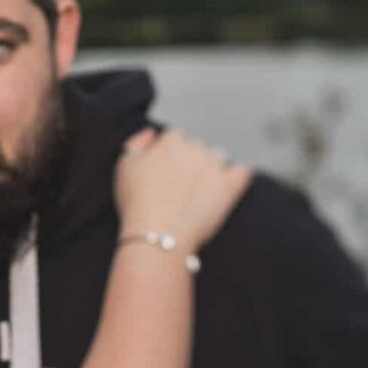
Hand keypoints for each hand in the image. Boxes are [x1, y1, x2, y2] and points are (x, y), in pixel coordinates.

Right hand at [114, 127, 252, 252]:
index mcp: (170, 142)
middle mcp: (194, 149)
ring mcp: (214, 167)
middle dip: (190, 162)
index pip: (176, 137)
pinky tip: (228, 184)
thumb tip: (152, 132)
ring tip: (198, 192)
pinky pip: (242, 172)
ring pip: (218, 157)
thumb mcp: (125, 167)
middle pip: (197, 147)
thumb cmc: (137, 205)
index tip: (166, 172)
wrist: (157, 235)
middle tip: (179, 187)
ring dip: (211, 169)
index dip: (171, 155)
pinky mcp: (229, 187)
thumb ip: (137, 143)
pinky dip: (237, 175)